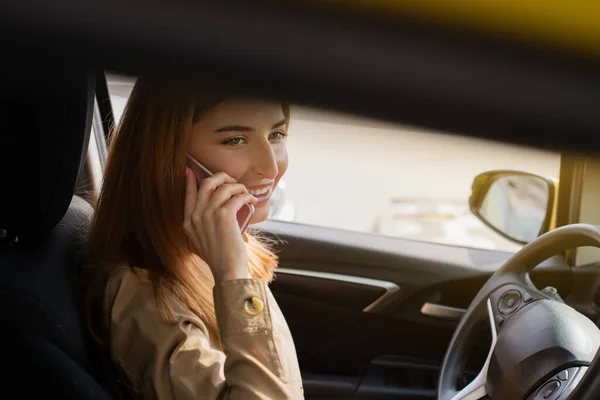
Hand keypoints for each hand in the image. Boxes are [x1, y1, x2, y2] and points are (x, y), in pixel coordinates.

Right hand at [183, 167, 257, 282]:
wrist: (228, 271)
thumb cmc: (220, 258)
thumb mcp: (202, 241)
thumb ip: (201, 225)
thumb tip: (212, 209)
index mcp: (188, 222)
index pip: (188, 194)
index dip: (190, 181)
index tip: (191, 171)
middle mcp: (195, 216)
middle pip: (206, 184)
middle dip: (220, 177)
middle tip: (231, 181)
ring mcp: (208, 215)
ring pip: (223, 188)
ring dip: (238, 187)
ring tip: (245, 193)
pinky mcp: (224, 216)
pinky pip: (236, 197)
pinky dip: (246, 196)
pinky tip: (251, 200)